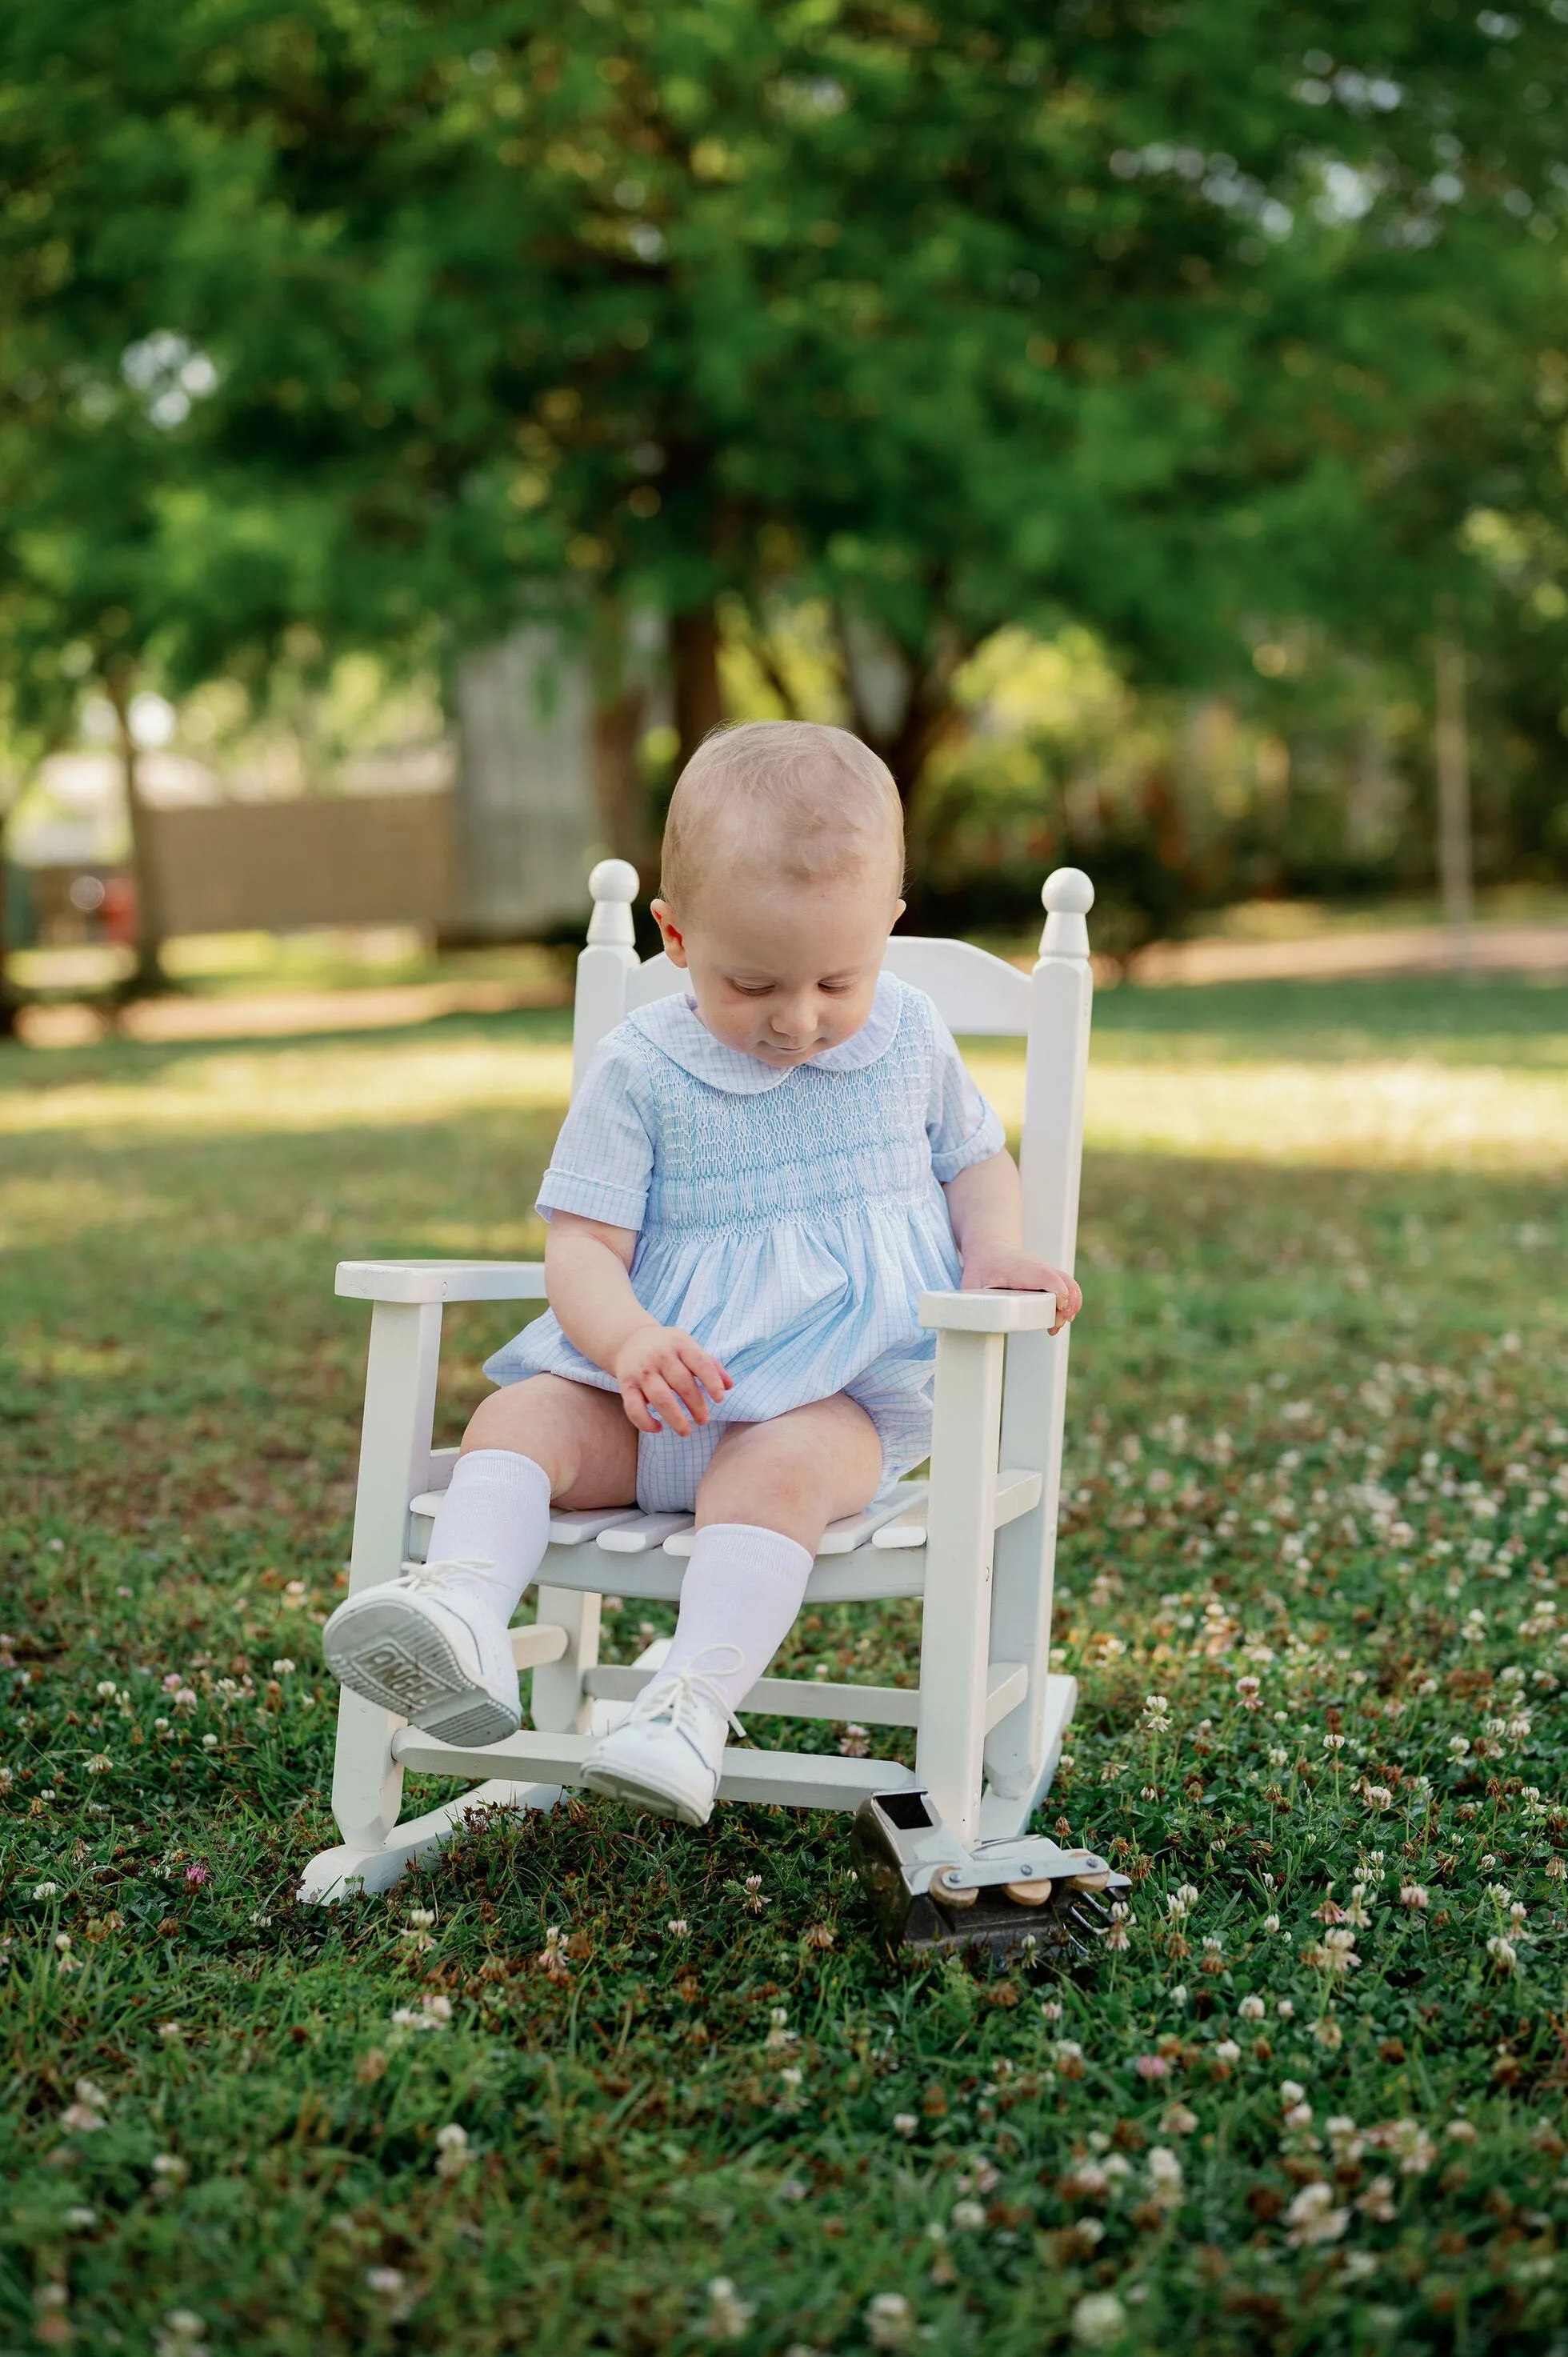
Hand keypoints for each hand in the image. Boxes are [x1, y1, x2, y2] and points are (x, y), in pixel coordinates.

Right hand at [613, 1324, 731, 1436]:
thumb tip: (729, 1386)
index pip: (700, 1363)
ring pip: (660, 1398)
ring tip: (686, 1431)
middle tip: (704, 1420)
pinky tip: (658, 1428)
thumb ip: (710, 1364)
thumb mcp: (688, 1347)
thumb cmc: (667, 1347)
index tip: (720, 1399)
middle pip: (682, 1383)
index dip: (712, 1382)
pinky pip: (634, 1408)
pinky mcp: (626, 1385)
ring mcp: (642, 1371)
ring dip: (675, 1418)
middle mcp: (660, 1355)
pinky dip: (645, 1422)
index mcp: (680, 1343)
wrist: (629, 1340)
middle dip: (696, 1405)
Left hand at [959, 1243, 1082, 1333]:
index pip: (1045, 1276)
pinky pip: (1070, 1289)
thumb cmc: (981, 1269)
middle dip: (1068, 1306)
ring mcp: (1047, 1272)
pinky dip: (1071, 1304)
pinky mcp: (1052, 1278)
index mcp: (1019, 1269)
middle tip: (1053, 1325)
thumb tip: (975, 1325)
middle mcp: (1038, 1268)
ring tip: (1054, 1326)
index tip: (1059, 1307)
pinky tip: (1057, 1319)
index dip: (1057, 1291)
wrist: (991, 1249)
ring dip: (1071, 1307)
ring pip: (1071, 1286)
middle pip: (1065, 1282)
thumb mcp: (971, 1285)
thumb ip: (972, 1304)